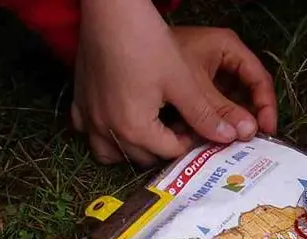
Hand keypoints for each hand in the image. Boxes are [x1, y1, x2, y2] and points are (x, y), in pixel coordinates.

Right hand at [71, 0, 276, 166]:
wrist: (111, 11)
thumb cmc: (147, 42)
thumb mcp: (183, 83)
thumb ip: (204, 116)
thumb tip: (228, 137)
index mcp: (135, 128)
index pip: (170, 152)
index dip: (189, 141)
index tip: (199, 126)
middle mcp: (108, 130)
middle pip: (143, 157)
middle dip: (164, 148)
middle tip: (180, 127)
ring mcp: (89, 117)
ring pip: (111, 153)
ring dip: (132, 150)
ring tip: (151, 130)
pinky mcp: (78, 102)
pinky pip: (89, 132)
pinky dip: (105, 133)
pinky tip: (120, 118)